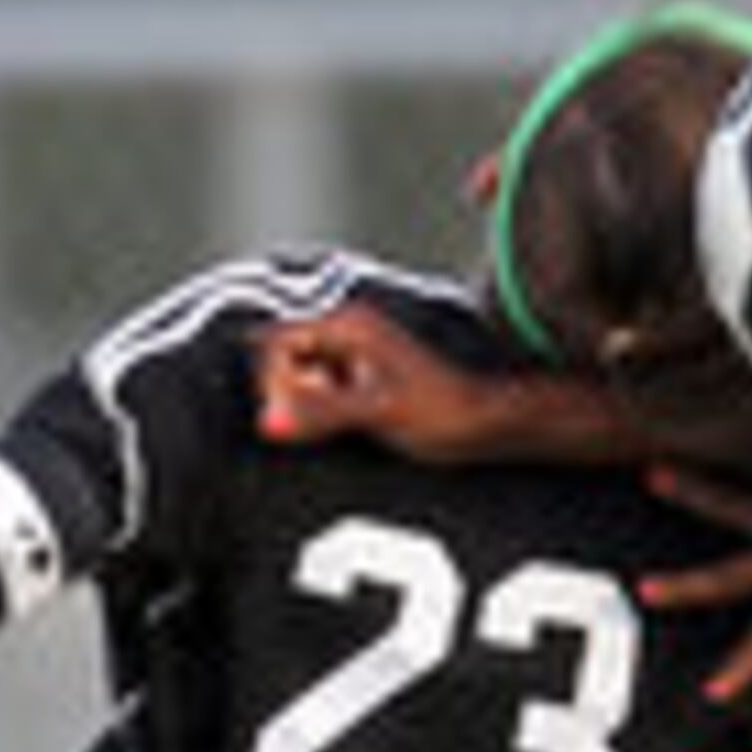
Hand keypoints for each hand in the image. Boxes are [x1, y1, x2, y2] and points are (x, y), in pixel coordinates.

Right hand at [258, 303, 529, 460]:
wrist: (482, 423)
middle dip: (291, 393)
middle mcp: (347, 332)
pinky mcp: (359, 378)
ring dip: (307, 405)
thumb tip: (269, 422)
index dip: (274, 379)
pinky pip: (320, 391)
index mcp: (348, 326)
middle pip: (285, 359)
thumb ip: (320, 413)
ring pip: (301, 377)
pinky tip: (347, 425)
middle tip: (322, 420)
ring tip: (344, 421)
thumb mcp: (374, 411)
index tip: (285, 412)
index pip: (278, 342)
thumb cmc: (441, 411)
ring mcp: (353, 354)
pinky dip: (323, 411)